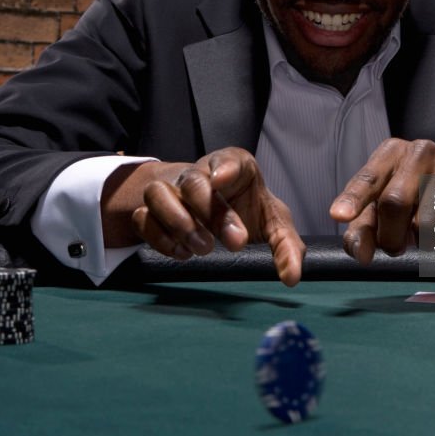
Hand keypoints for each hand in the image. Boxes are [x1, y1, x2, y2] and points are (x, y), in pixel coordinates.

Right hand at [103, 148, 304, 285]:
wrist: (212, 212)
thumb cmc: (246, 210)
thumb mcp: (273, 224)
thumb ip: (287, 246)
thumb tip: (291, 277)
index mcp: (234, 168)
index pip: (228, 158)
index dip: (224, 166)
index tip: (221, 179)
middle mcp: (199, 175)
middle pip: (194, 182)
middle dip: (211, 212)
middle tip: (235, 242)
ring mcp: (171, 191)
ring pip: (158, 193)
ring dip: (177, 222)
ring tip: (202, 248)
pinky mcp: (151, 211)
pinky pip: (143, 218)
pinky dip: (159, 237)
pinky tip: (182, 252)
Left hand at [329, 138, 434, 263]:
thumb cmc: (414, 199)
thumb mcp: (382, 210)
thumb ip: (363, 231)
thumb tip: (360, 254)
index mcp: (392, 152)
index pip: (368, 178)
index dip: (353, 199)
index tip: (339, 215)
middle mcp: (421, 151)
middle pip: (395, 202)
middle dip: (390, 236)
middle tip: (395, 247)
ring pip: (428, 222)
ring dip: (421, 242)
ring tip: (424, 233)